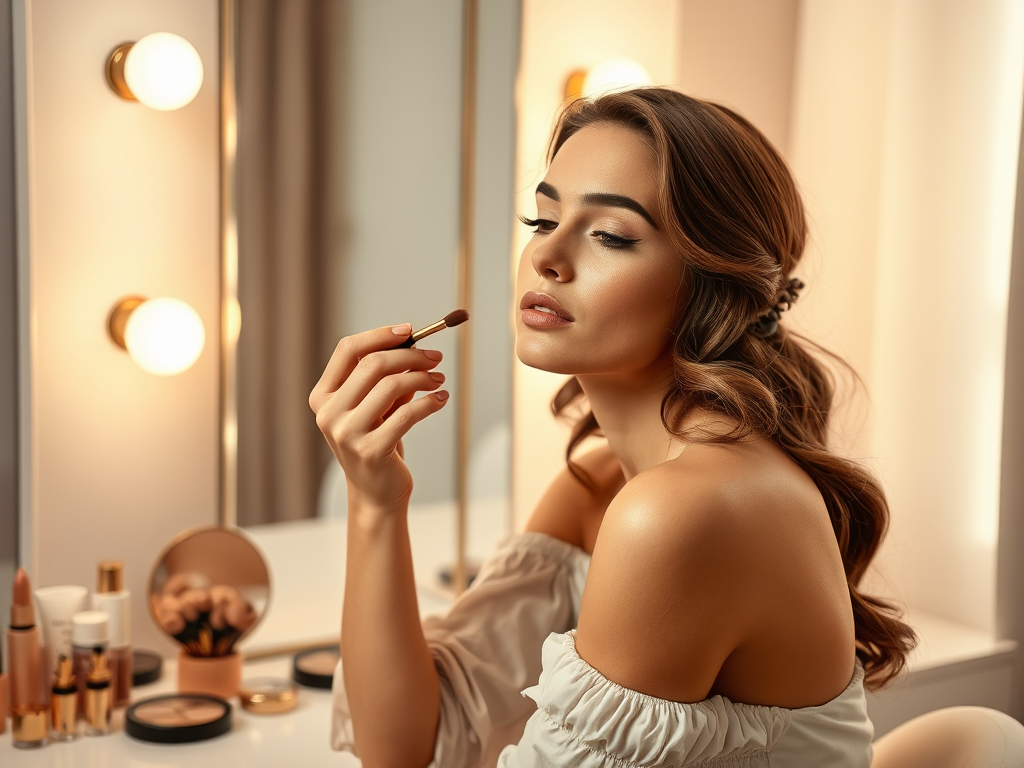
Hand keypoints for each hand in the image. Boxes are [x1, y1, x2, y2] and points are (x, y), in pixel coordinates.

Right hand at [309, 324, 447, 510]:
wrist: (376, 492)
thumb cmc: (377, 441)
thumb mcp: (376, 405)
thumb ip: (386, 376)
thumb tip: (415, 344)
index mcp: (323, 396)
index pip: (347, 350)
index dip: (380, 335)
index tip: (409, 330)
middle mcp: (329, 413)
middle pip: (372, 364)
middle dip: (410, 355)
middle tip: (435, 357)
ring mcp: (347, 433)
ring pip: (391, 386)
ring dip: (422, 378)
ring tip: (439, 379)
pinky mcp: (371, 451)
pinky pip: (407, 415)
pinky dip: (429, 403)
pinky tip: (441, 399)